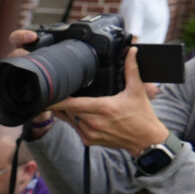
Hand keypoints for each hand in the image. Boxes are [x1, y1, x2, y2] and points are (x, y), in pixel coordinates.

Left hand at [49, 47, 167, 151]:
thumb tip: (132, 51)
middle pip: (67, 110)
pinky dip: (74, 120)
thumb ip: (131, 69)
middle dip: (63, 102)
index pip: (72, 104)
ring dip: (69, 111)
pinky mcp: (89, 141)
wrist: (145, 140)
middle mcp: (94, 122)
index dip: (58, 100)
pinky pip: (74, 128)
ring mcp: (90, 133)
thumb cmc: (142, 115)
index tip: (48, 94)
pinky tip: (80, 113)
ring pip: (69, 119)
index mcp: (103, 108)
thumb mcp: (137, 90)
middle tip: (61, 92)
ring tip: (72, 102)